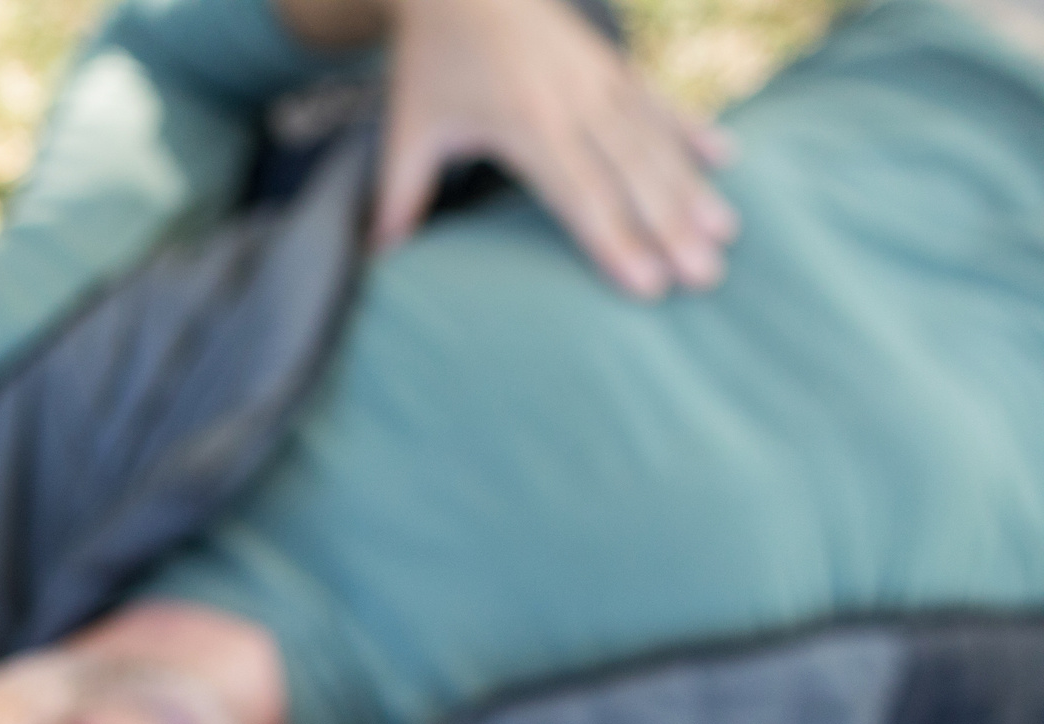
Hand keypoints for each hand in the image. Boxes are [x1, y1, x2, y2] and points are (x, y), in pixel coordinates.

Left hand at [375, 0, 736, 298]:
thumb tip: (379, 256)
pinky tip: (725, 159)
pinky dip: (692, 129)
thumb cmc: (433, 58)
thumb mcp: (410, 124)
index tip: (647, 285)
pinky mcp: (612, 62)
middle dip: (670, 229)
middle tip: (705, 278)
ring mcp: (600, 79)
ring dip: (692, 189)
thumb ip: (400, 191)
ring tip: (725, 234)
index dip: (614, 241)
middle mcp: (575, 102)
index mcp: (525, 124)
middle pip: (631, 177)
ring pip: (655, 142)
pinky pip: (659, 101)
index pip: (579, 195)